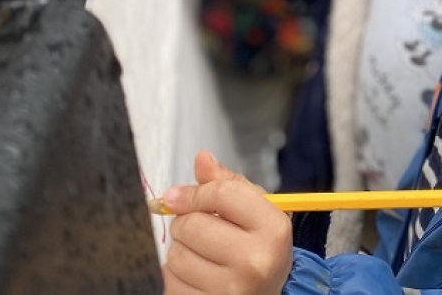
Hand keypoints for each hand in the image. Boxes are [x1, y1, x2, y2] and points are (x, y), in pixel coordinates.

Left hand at [162, 150, 293, 294]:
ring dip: (181, 250)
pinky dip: (176, 274)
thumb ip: (229, 184)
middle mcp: (254, 261)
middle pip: (192, 224)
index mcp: (272, 229)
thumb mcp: (256, 212)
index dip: (195, 191)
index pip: (221, 193)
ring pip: (176, 254)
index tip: (180, 196)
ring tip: (203, 255)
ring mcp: (230, 289)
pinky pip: (169, 280)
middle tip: (202, 230)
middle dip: (187, 222)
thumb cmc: (259, 249)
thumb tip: (203, 159)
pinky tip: (197, 274)